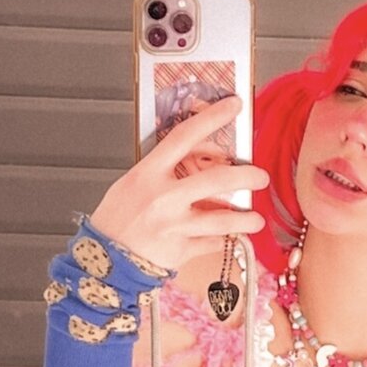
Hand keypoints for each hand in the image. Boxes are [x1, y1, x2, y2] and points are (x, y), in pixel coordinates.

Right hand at [89, 96, 268, 270]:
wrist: (105, 261)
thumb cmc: (118, 220)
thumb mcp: (133, 184)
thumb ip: (164, 171)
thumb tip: (200, 158)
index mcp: (148, 174)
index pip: (184, 136)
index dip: (212, 117)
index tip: (234, 105)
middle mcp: (163, 198)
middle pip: (216, 179)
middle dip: (246, 176)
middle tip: (261, 176)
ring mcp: (174, 226)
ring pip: (222, 219)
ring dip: (246, 218)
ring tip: (257, 219)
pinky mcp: (181, 250)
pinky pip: (212, 243)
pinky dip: (223, 239)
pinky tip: (230, 236)